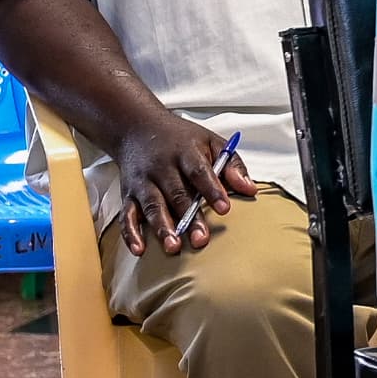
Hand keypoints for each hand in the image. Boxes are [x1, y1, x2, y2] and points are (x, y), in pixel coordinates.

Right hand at [101, 111, 255, 256]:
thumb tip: (250, 188)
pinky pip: (127, 215)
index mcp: (185, 152)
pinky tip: (140, 249)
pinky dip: (131, 233)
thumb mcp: (210, 141)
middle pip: (176, 194)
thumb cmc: (179, 138)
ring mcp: (143, 182)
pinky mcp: (128, 194)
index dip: (212, 190)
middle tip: (200, 240)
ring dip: (161, 228)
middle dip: (188, 218)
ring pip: (152, 206)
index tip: (224, 209)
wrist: (137, 128)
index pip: (199, 172)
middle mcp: (161, 167)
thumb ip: (231, 163)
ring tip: (173, 247)